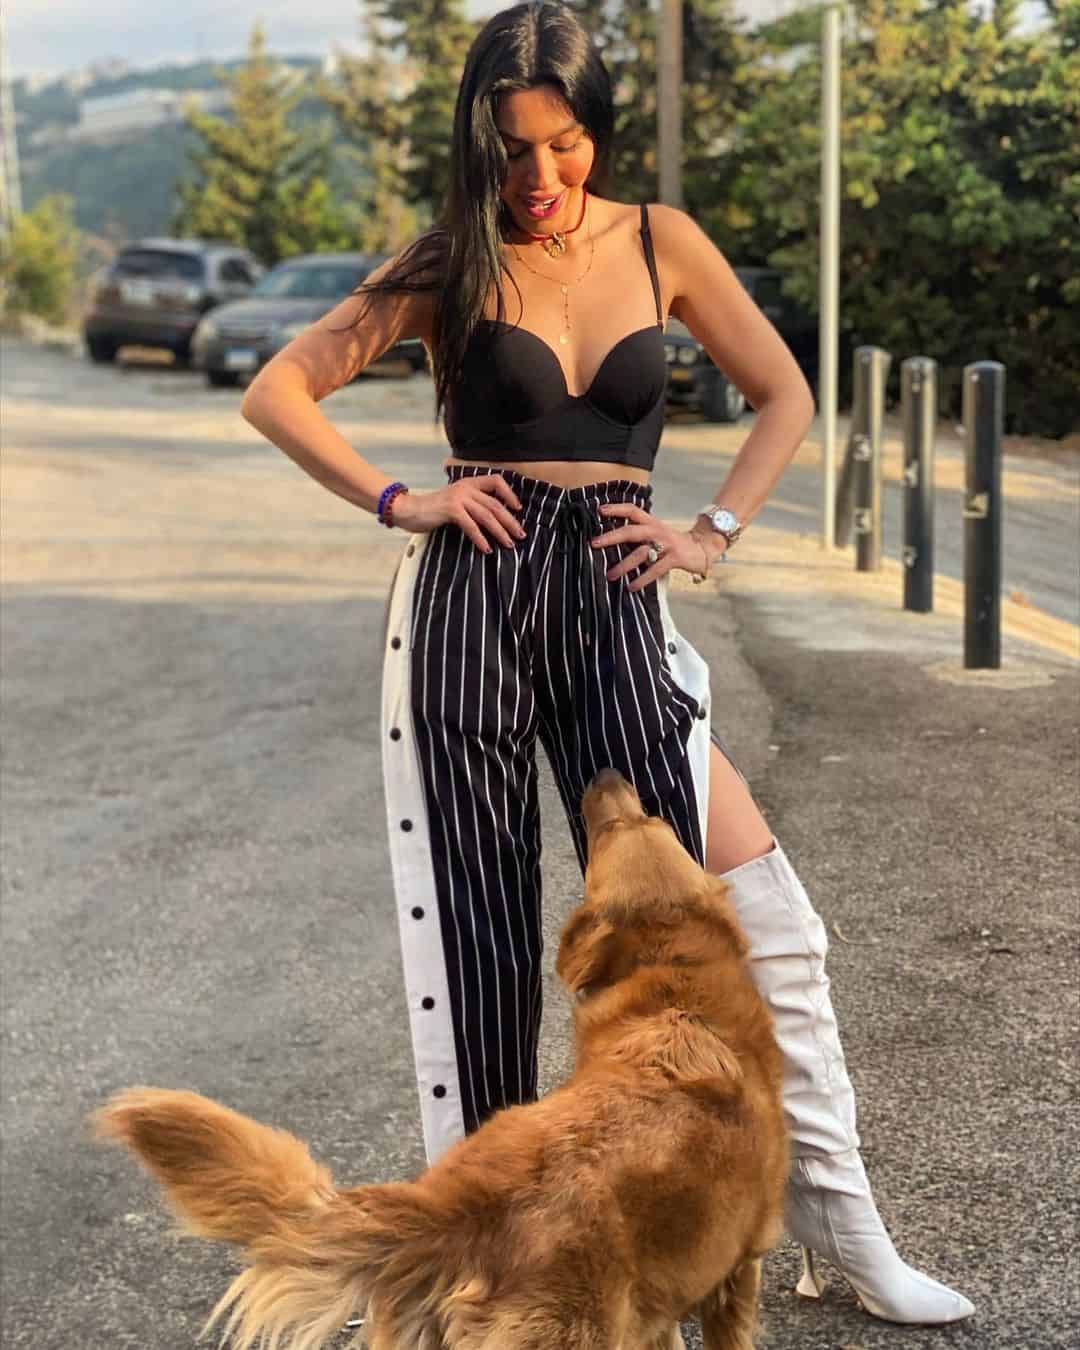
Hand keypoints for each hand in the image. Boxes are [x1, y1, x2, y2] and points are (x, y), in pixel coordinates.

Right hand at [391, 475, 525, 551]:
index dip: (510, 494)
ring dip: (500, 531)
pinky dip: (481, 538)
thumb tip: (493, 521)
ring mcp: (458, 497)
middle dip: (510, 521)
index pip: (496, 480)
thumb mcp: (455, 502)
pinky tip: (487, 549)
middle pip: (495, 504)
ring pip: (487, 515)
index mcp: (469, 483)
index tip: (517, 509)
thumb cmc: (431, 509)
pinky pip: (471, 525)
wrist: (407, 509)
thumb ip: (471, 504)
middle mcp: (466, 487)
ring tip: (509, 543)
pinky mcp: (451, 509)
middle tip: (521, 535)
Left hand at [593, 502, 723, 591]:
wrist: (703, 547)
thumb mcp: (657, 533)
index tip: (599, 510)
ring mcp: (666, 544)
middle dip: (611, 537)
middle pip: (631, 531)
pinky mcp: (674, 558)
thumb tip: (613, 540)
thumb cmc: (673, 543)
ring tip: (610, 575)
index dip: (616, 509)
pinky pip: (654, 570)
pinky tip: (631, 587)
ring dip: (623, 566)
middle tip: (594, 544)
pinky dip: (641, 580)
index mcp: (652, 523)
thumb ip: (640, 535)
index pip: (632, 510)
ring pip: (640, 554)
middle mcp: (657, 531)